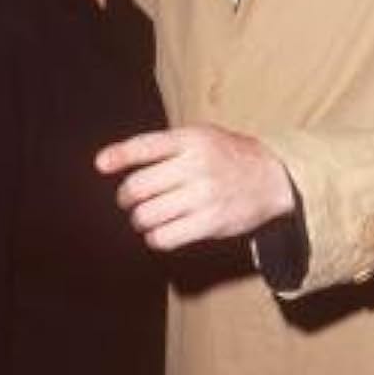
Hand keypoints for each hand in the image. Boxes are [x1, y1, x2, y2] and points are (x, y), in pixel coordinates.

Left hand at [95, 125, 294, 249]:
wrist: (273, 177)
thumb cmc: (228, 156)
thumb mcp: (202, 137)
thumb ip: (166, 147)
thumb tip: (116, 161)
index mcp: (191, 140)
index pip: (146, 146)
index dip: (119, 155)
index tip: (100, 164)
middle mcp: (196, 166)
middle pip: (139, 187)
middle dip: (126, 198)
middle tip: (129, 201)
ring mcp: (204, 195)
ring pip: (147, 215)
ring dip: (139, 220)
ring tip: (145, 217)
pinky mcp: (210, 222)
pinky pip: (165, 237)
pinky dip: (155, 237)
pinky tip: (160, 232)